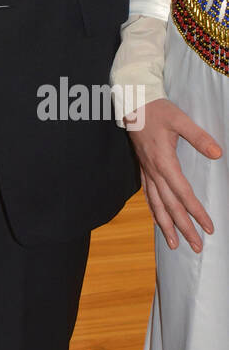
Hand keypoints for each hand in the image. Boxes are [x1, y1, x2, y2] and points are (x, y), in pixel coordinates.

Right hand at [125, 96, 221, 250]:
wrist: (132, 101)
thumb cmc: (156, 109)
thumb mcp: (180, 119)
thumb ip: (198, 137)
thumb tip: (217, 153)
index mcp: (164, 162)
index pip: (183, 194)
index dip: (196, 212)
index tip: (208, 228)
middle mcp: (154, 171)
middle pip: (169, 206)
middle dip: (183, 228)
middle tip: (195, 247)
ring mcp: (146, 170)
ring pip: (156, 204)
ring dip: (165, 226)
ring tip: (174, 244)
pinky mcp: (142, 166)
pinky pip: (147, 194)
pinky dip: (153, 210)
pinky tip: (157, 219)